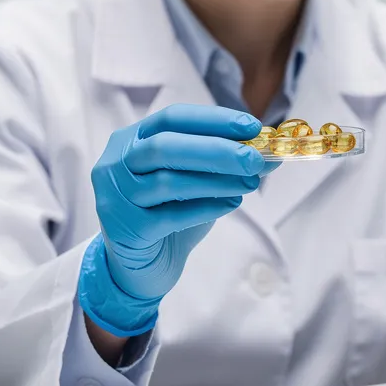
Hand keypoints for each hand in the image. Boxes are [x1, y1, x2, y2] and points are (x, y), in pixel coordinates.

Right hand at [78, 104, 267, 336]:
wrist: (141, 267)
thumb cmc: (168, 213)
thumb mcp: (195, 181)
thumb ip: (224, 163)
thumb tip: (270, 152)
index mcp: (130, 140)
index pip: (171, 118)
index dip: (213, 120)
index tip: (251, 126)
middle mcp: (115, 165)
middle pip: (165, 147)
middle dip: (216, 150)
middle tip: (254, 159)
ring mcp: (116, 198)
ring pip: (169, 182)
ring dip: (216, 181)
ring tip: (249, 183)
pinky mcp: (126, 230)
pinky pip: (172, 215)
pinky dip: (206, 207)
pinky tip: (231, 203)